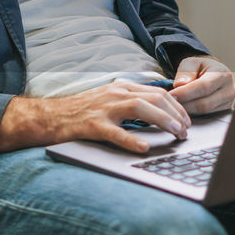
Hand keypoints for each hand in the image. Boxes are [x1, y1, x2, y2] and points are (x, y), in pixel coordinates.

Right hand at [0, 80, 191, 154]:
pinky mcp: (92, 125)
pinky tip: (145, 147)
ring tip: (176, 134)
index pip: (157, 92)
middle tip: (186, 131)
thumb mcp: (108, 101)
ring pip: (141, 109)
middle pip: (154, 98)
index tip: (186, 121)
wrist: (48, 117)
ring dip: (163, 121)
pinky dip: (132, 140)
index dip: (177, 107)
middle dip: (176, 114)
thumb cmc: (79, 113)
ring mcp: (103, 108)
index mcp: (121, 87)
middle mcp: (114, 94)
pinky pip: (115, 133)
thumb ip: (130, 103)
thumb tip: (158, 113)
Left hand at [170, 56, 234, 114]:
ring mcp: (229, 103)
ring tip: (175, 105)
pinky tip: (184, 109)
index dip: (186, 93)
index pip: (203, 87)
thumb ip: (185, 72)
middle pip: (204, 103)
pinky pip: (206, 116)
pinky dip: (193, 114)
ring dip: (187, 110)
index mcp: (223, 74)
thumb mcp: (192, 63)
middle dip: (185, 104)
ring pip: (205, 112)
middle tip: (170, 103)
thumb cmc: (202, 68)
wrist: (213, 73)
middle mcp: (230, 90)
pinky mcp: (224, 112)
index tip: (171, 95)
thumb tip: (180, 84)